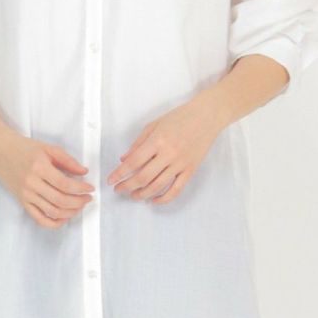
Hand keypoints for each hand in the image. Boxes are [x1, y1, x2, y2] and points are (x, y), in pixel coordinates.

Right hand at [0, 133, 94, 229]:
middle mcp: (32, 183)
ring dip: (70, 212)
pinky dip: (53, 223)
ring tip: (79, 206)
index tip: (90, 189)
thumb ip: (67, 160)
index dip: (81, 189)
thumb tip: (83, 172)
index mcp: (39, 167)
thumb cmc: (24, 148)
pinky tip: (64, 218)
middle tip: (87, 198)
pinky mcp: (22, 202)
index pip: (65, 184)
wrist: (0, 151)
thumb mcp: (48, 148)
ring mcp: (26, 195)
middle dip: (79, 202)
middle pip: (60, 200)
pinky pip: (39, 218)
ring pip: (52, 211)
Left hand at [108, 95, 223, 204]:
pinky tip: (154, 200)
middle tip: (119, 190)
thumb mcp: (154, 125)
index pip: (133, 162)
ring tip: (133, 195)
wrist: (207, 116)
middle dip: (127, 186)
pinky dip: (163, 199)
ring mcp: (181, 164)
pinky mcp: (190, 170)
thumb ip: (138, 143)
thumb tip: (124, 160)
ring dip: (142, 194)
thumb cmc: (180, 117)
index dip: (119, 174)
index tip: (111, 180)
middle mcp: (168, 154)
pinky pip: (176, 190)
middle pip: (143, 177)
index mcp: (157, 140)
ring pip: (158, 186)